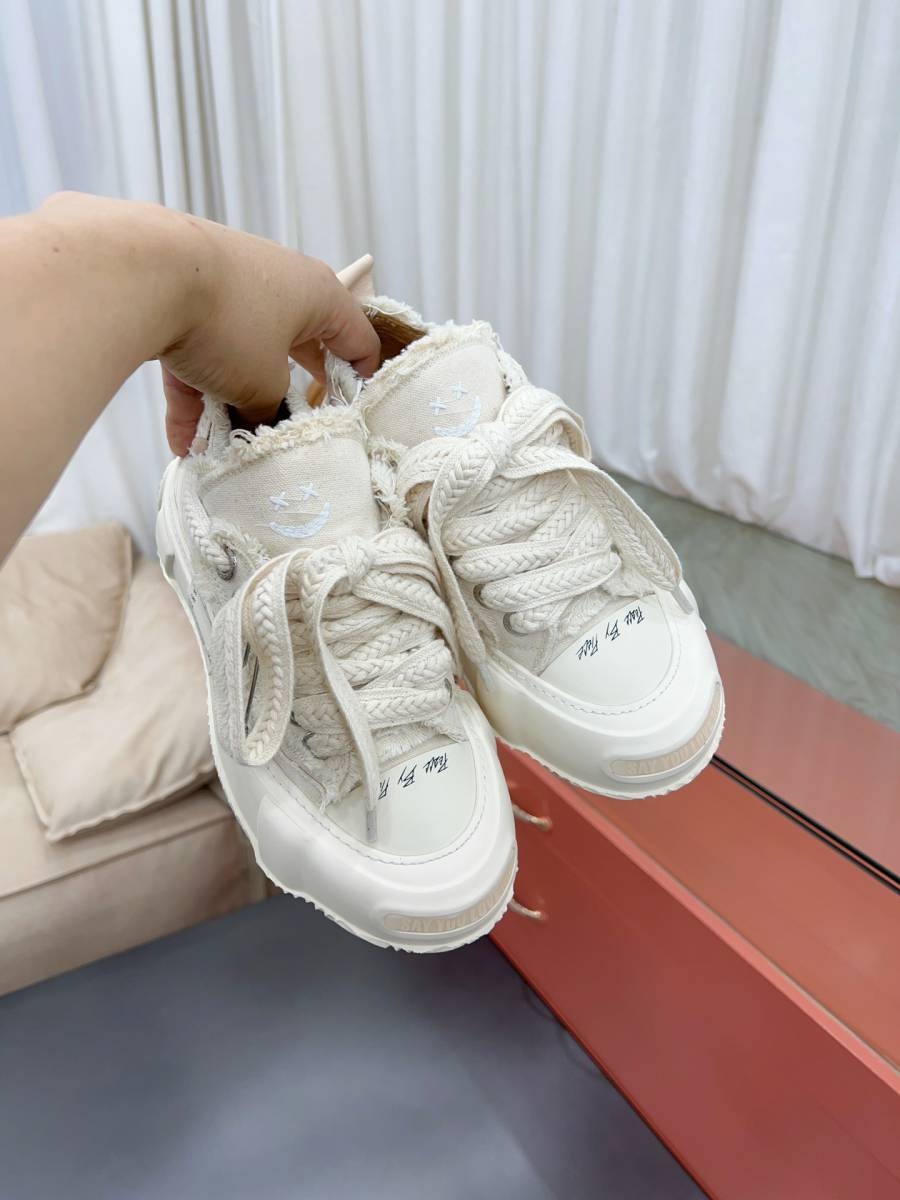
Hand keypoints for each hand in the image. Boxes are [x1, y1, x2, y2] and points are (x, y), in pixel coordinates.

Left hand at [160, 216, 380, 454]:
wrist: (144, 272)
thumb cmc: (227, 321)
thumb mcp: (263, 385)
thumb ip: (271, 410)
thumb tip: (257, 422)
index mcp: (317, 294)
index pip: (357, 336)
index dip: (361, 376)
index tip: (355, 408)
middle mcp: (278, 282)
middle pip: (294, 345)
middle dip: (286, 392)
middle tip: (291, 424)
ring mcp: (228, 286)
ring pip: (239, 354)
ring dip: (230, 402)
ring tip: (220, 448)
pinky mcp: (182, 294)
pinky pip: (197, 352)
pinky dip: (193, 392)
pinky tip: (184, 440)